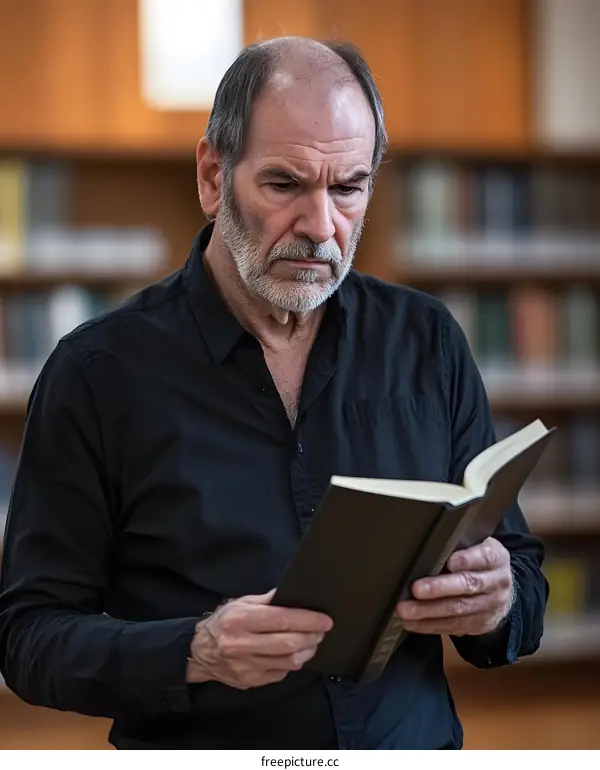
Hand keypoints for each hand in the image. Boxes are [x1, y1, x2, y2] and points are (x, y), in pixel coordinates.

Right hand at [187, 589, 332, 688]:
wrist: (199, 653)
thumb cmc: (223, 623)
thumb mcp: (240, 603)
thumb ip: (267, 600)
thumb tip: (292, 593)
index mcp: (239, 620)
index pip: (281, 620)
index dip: (307, 620)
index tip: (325, 620)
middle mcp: (242, 645)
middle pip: (288, 643)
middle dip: (311, 636)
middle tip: (322, 630)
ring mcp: (246, 666)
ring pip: (288, 662)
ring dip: (306, 651)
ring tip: (312, 641)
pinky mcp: (251, 682)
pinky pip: (281, 673)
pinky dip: (292, 663)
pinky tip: (295, 653)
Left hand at [396, 537, 513, 636]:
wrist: (500, 592)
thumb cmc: (478, 562)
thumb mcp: (477, 547)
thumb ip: (459, 546)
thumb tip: (426, 547)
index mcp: (496, 558)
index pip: (484, 557)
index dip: (466, 559)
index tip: (449, 562)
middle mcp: (496, 582)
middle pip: (468, 585)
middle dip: (440, 588)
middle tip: (416, 589)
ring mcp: (489, 606)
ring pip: (458, 609)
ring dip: (429, 611)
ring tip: (407, 610)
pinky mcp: (479, 624)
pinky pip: (453, 626)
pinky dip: (429, 625)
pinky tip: (412, 622)